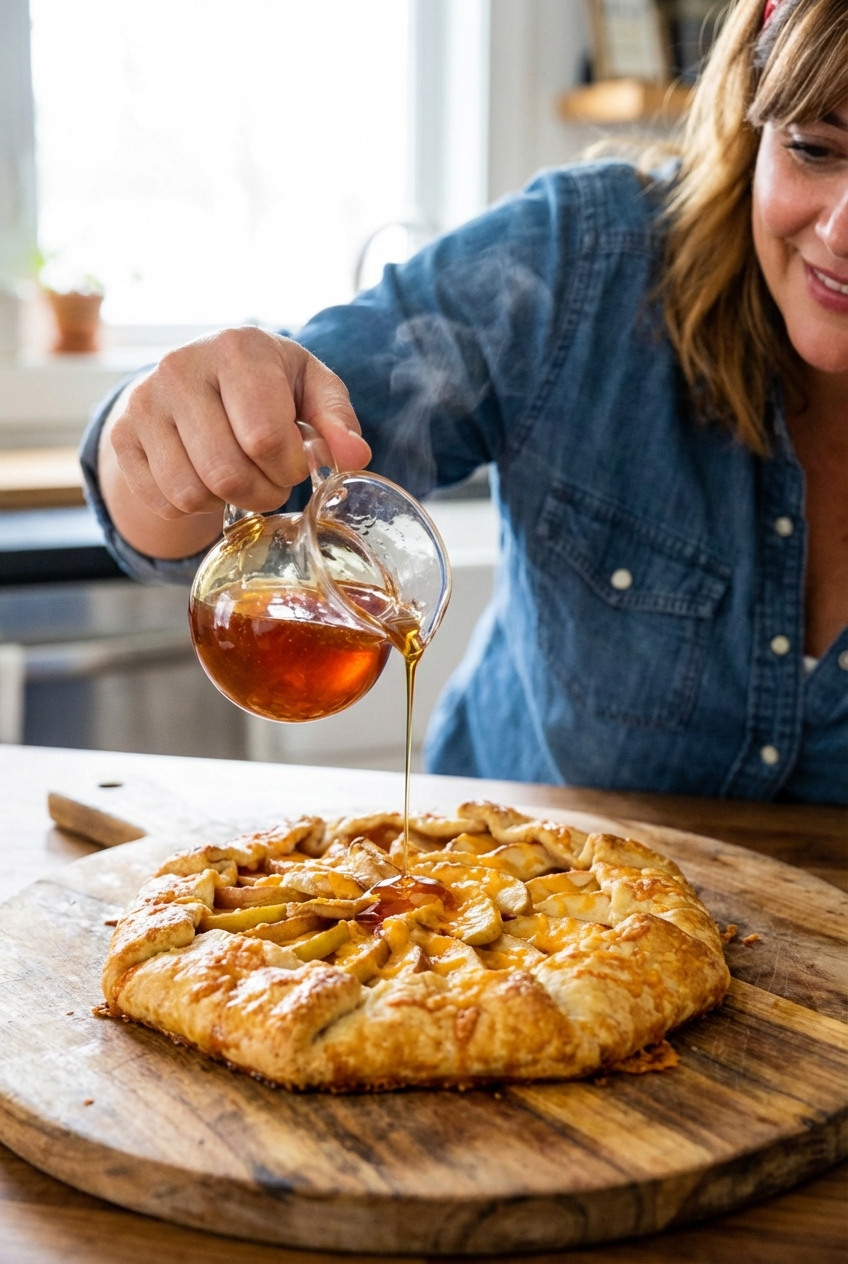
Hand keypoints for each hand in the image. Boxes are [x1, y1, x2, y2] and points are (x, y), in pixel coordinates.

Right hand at [99, 328, 370, 558]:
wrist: (194, 373)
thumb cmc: (266, 382)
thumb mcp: (310, 386)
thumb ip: (337, 419)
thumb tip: (354, 458)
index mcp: (238, 349)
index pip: (265, 437)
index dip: (289, 468)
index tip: (296, 463)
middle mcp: (181, 368)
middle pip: (226, 473)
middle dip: (263, 493)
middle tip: (273, 482)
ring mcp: (144, 402)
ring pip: (190, 493)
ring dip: (227, 502)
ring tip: (241, 478)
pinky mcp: (122, 436)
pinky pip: (164, 502)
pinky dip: (193, 507)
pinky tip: (206, 478)